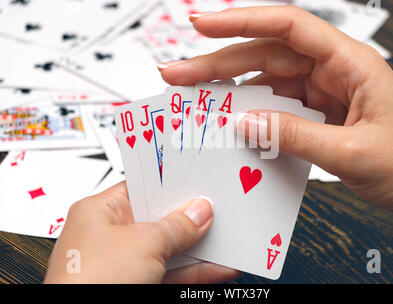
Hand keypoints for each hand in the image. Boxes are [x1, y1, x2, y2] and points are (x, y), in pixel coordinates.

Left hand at [44, 182, 239, 282]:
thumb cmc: (88, 282)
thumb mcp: (144, 243)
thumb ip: (177, 226)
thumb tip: (199, 212)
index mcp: (98, 213)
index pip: (141, 189)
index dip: (170, 185)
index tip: (197, 183)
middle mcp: (109, 237)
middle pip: (159, 220)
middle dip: (189, 219)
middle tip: (216, 211)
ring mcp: (124, 265)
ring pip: (169, 250)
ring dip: (198, 248)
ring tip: (226, 239)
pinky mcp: (138, 286)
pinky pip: (172, 273)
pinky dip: (196, 272)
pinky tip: (218, 267)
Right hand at [158, 6, 392, 224]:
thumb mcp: (352, 153)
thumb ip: (294, 136)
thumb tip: (246, 123)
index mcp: (350, 64)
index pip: (288, 27)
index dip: (241, 21)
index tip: (203, 26)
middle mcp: (333, 71)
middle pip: (266, 55)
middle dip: (219, 62)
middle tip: (180, 73)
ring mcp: (323, 92)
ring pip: (267, 80)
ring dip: (231, 88)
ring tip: (196, 97)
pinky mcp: (318, 113)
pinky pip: (277, 106)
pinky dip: (252, 113)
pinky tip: (232, 120)